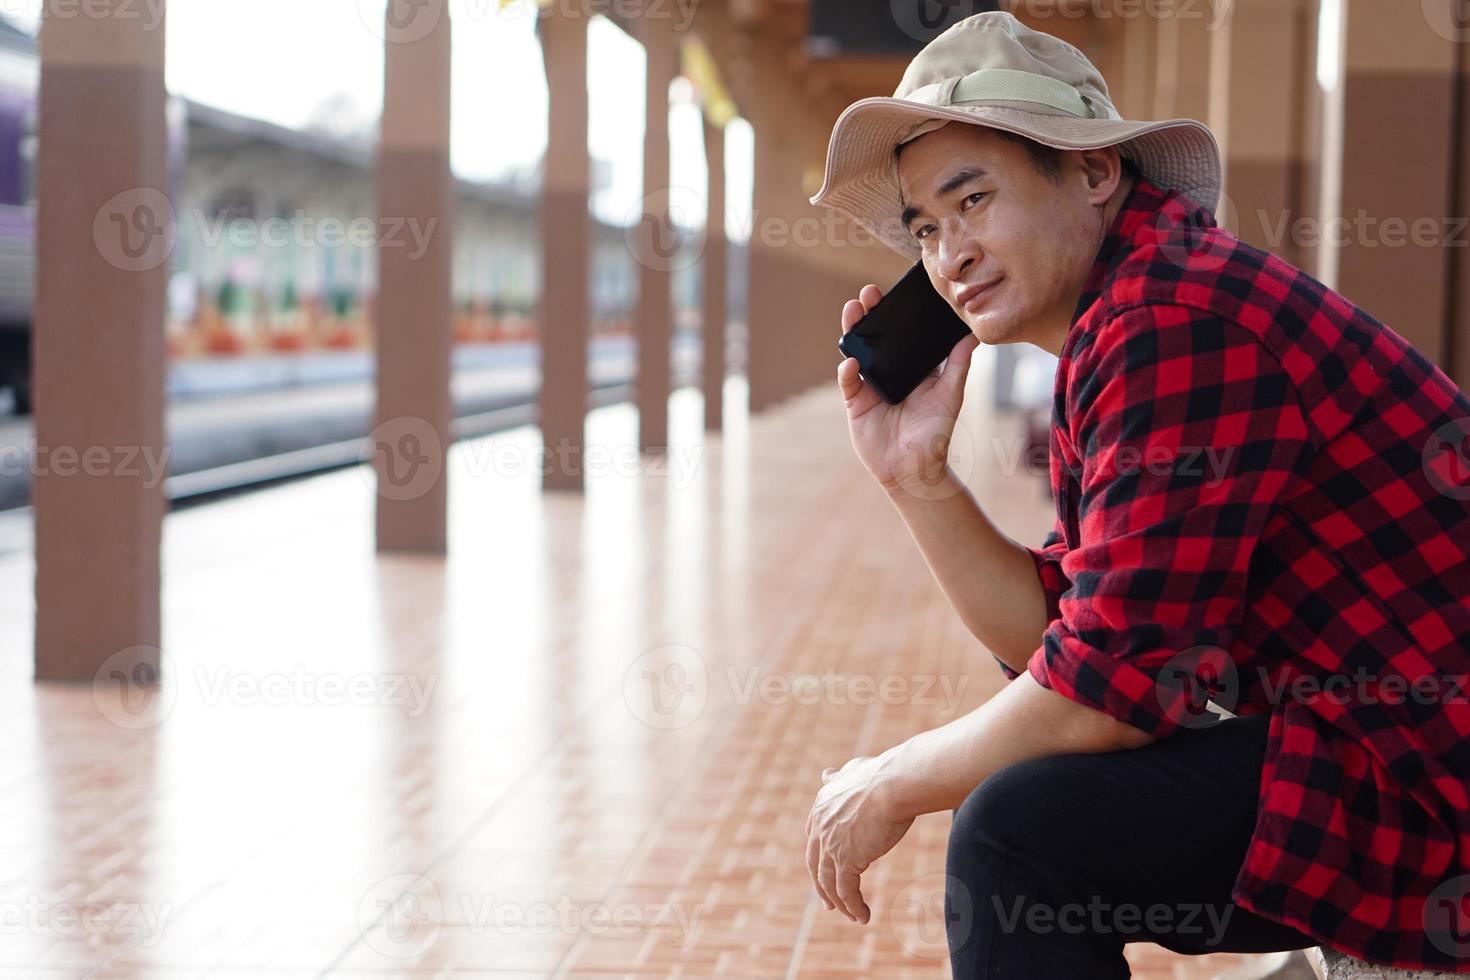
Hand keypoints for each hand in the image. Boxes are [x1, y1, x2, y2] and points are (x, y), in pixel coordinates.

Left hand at [804, 753, 915, 922]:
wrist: (893, 784)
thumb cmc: (881, 776)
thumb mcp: (852, 771)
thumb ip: (839, 777)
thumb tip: (827, 774)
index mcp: (821, 807)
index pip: (813, 839)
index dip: (818, 858)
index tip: (824, 872)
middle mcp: (820, 827)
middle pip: (815, 865)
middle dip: (822, 887)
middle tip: (829, 904)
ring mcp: (831, 845)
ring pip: (830, 883)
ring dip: (841, 903)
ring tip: (852, 916)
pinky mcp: (846, 860)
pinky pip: (847, 891)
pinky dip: (853, 907)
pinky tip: (863, 916)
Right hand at [838, 283, 980, 496]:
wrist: (914, 469)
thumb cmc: (935, 433)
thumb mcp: (951, 394)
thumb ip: (958, 365)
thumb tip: (973, 335)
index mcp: (912, 366)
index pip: (902, 334)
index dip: (897, 313)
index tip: (896, 292)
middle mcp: (889, 371)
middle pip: (876, 336)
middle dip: (870, 314)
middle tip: (869, 293)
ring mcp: (870, 384)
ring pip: (857, 351)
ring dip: (853, 331)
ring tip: (853, 311)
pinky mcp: (856, 402)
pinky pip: (849, 381)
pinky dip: (848, 371)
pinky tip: (852, 363)